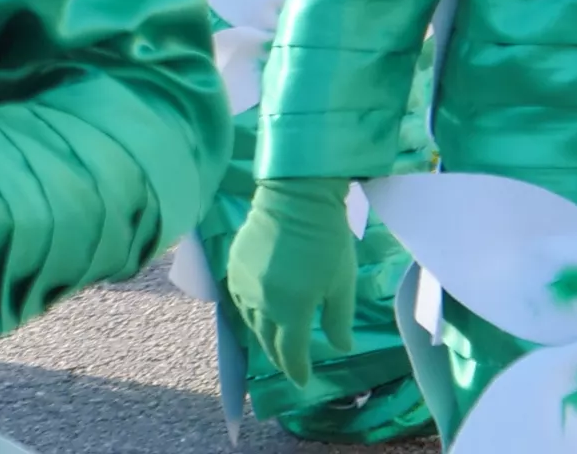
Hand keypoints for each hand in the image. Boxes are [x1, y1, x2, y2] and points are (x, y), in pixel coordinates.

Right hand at [225, 174, 358, 390]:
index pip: (291, 352)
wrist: (296, 196)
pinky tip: (256, 312)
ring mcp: (244, 283)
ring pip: (250, 322)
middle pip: (268, 340)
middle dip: (279, 357)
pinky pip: (238, 299)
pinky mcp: (234, 265)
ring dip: (262, 336)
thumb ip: (339, 321)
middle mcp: (262, 303)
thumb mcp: (342, 284)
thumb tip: (341, 347)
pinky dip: (248, 312)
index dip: (297, 370)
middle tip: (288, 366)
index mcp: (291, 310)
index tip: (303, 380)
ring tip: (272, 341)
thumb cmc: (327, 240)